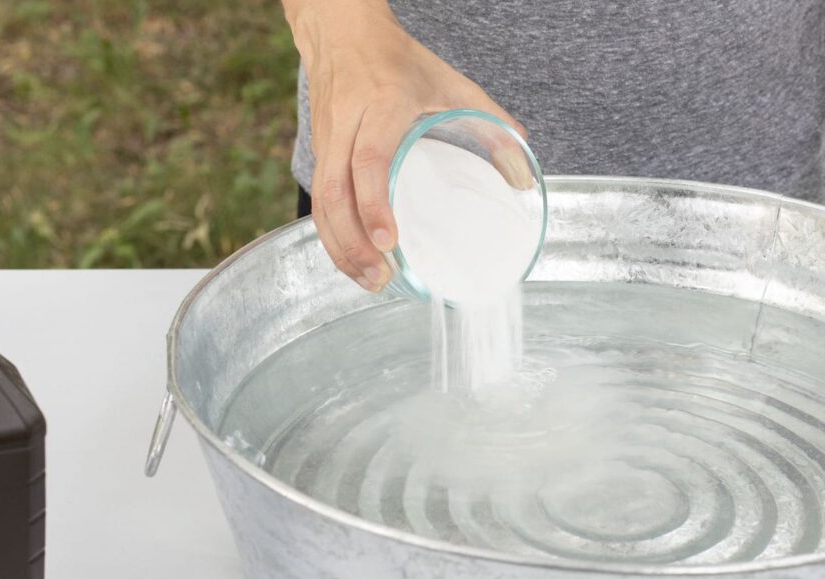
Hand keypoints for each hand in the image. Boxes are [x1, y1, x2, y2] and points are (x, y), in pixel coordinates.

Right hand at [284, 0, 526, 290]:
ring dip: (341, 248)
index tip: (391, 241)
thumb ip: (490, 124)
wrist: (343, 35)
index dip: (374, 204)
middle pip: (335, 193)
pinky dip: (332, 237)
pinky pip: (317, 203)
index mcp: (382, 105)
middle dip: (354, 242)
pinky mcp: (318, 154)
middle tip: (381, 277)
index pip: (369, 160)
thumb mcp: (450, 83)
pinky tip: (352, 261)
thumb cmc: (397, 61)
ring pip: (320, 203)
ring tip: (370, 280)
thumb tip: (523, 176)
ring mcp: (327, 141)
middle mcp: (347, 125)